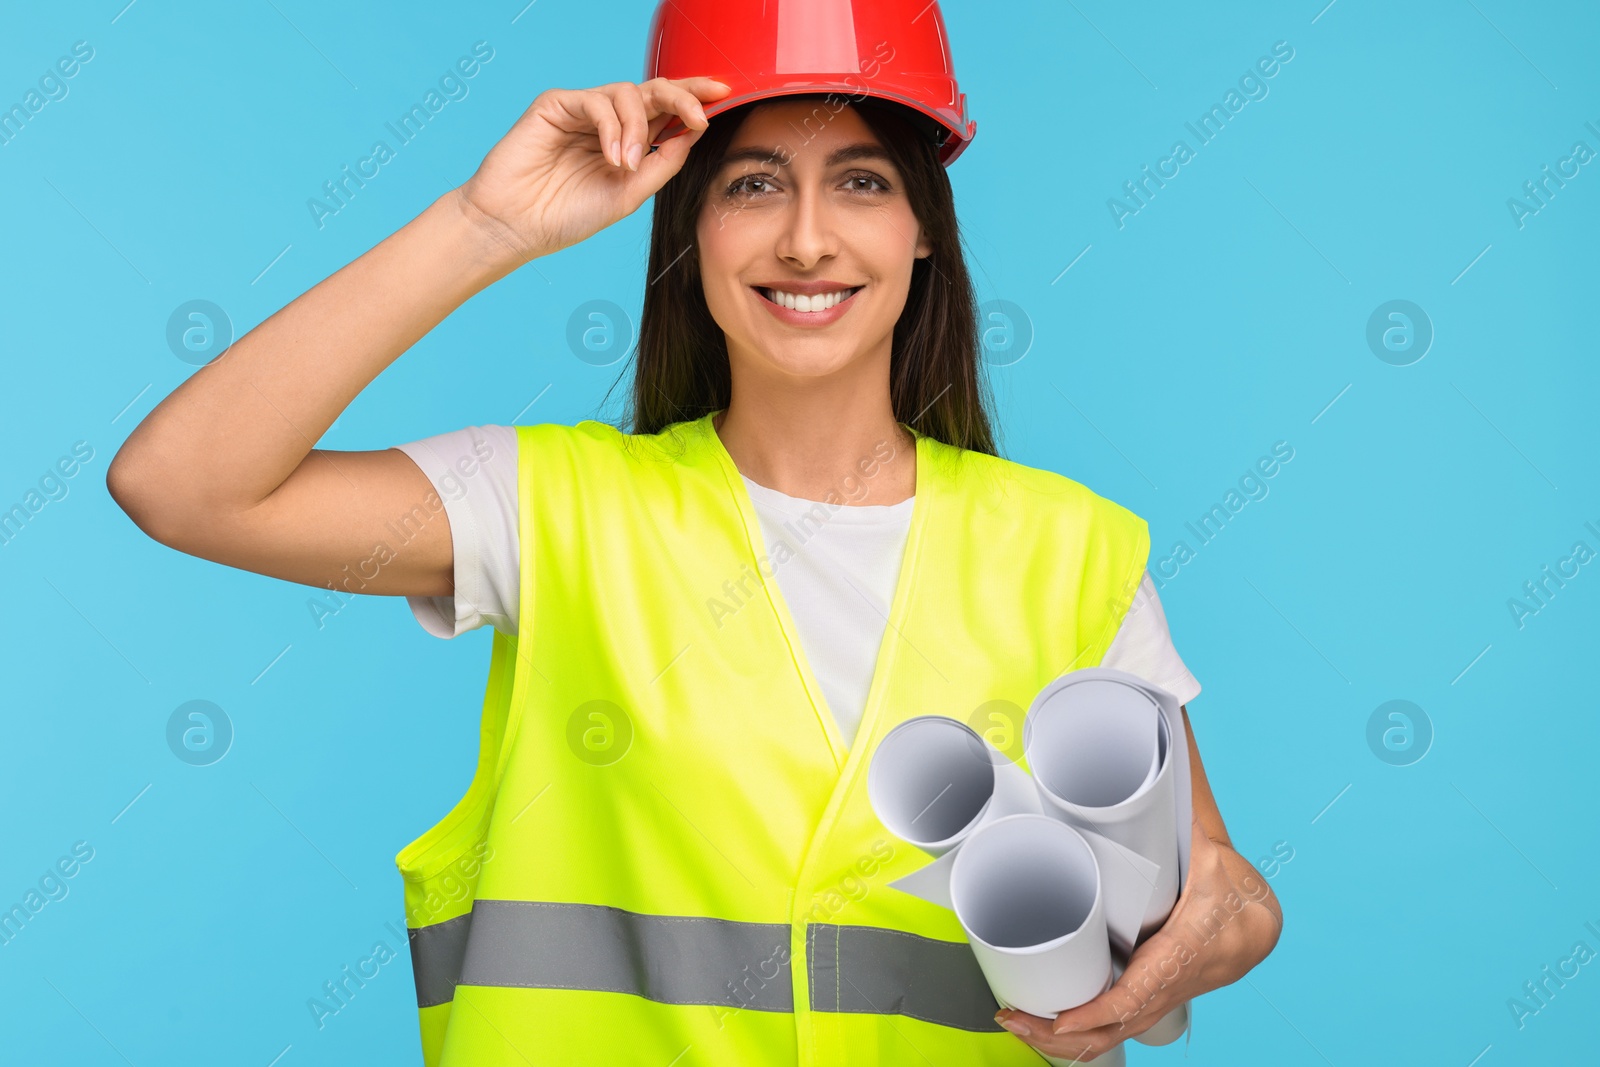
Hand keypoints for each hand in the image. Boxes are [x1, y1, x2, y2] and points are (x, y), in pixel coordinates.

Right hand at [455, 76, 731, 268]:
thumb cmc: (566, 216)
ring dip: (637, 129)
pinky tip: (611, 156)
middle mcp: (608, 122)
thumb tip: (695, 133)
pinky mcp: (556, 105)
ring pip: (627, 93)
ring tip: (627, 165)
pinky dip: (611, 127)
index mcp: (628, 142)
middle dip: (683, 96)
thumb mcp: (629, 194)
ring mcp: (582, 111)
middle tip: (701, 111)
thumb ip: (663, 163)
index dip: (693, 98)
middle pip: (654, 91)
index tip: (723, 95)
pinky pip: (596, 100)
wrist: (517, 226)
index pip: (666, 111)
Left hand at [993, 811, 1283, 1061]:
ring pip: (1126, 1028)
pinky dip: (1096, 1030)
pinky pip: (1131, 1022)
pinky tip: (1058, 1032)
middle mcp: (1186, 977)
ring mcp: (1177, 992)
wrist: (1260, 907)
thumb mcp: (1204, 847)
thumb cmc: (1227, 875)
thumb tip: (1150, 761)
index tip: (1059, 1020)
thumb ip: (1174, 815)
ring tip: (1023, 1028)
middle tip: (1017, 1022)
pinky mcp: (1167, 996)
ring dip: (1075, 1038)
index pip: (1141, 991)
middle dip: (1069, 1033)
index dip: (1098, 1011)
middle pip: (1125, 1021)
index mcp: (1194, 943)